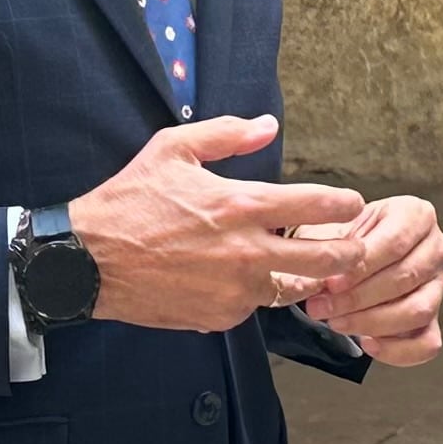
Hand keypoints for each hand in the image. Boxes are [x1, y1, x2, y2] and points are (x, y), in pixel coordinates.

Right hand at [72, 116, 362, 332]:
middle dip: (350, 254)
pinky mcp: (218, 317)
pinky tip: (242, 280)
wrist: (87, 261)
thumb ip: (226, 134)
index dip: (345, 205)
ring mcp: (234, 291)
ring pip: (293, 289)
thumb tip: (269, 126)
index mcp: (241, 205)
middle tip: (355, 248)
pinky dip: (255, 295)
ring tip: (304, 266)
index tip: (353, 204)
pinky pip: (253, 308)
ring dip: (303, 278)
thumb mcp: (172, 149)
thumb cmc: (129, 201)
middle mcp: (246, 253)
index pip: (316, 206)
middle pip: (326, 260)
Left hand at [295, 193, 442, 365]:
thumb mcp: (333, 229)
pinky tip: (367, 343)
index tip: (331, 282)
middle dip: (359, 298)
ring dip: (372, 322)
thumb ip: (332, 250)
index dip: (362, 268)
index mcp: (416, 214)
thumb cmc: (342, 237)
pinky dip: (397, 350)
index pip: (395, 243)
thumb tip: (323, 282)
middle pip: (405, 278)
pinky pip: (427, 343)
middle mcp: (435, 247)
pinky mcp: (434, 317)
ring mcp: (438, 284)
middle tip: (323, 307)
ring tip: (337, 322)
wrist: (345, 251)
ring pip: (418, 311)